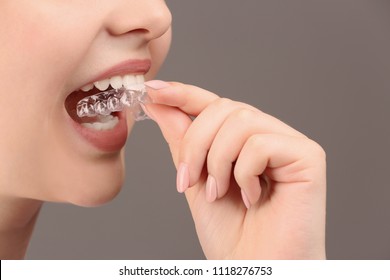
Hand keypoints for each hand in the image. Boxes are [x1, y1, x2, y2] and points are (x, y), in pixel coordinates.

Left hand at [144, 80, 326, 258]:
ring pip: (241, 121)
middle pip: (225, 108)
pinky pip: (261, 143)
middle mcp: (269, 135)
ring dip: (217, 160)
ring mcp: (290, 144)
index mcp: (243, 141)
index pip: (214, 104)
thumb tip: (162, 105)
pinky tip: (252, 197)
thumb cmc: (231, 233)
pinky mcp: (308, 157)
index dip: (183, 93)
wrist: (255, 269)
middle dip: (195, 143)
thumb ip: (183, 140)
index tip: (153, 90)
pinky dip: (244, 172)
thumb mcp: (196, 179)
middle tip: (187, 181)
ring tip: (218, 192)